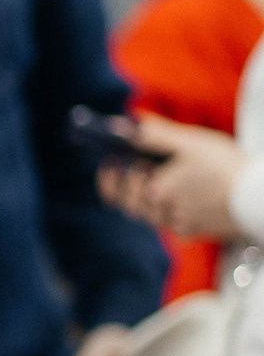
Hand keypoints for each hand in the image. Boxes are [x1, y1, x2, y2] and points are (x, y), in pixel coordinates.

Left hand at [101, 114, 243, 241]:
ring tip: (159, 178)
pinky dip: (170, 208)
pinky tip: (182, 193)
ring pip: (149, 214)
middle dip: (126, 186)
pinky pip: (171, 221)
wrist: (261, 197)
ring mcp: (177, 224)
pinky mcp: (193, 230)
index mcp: (155, 191)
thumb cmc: (226, 167)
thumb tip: (127, 124)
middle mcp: (161, 213)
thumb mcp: (191, 143)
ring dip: (148, 197)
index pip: (114, 191)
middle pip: (130, 204)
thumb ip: (155, 134)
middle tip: (132, 167)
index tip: (110, 163)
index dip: (107, 177)